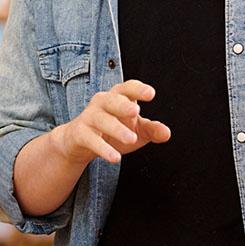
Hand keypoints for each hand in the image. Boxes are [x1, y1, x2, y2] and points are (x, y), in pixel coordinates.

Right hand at [52, 80, 170, 168]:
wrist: (78, 141)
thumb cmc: (111, 130)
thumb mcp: (135, 129)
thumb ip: (152, 130)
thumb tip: (166, 133)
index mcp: (118, 97)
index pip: (127, 88)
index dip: (138, 89)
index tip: (150, 94)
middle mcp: (102, 103)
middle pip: (112, 100)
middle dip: (123, 104)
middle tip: (136, 111)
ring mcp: (89, 117)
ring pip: (102, 120)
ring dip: (116, 129)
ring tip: (131, 139)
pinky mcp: (80, 133)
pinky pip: (91, 139)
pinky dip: (103, 148)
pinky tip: (115, 157)